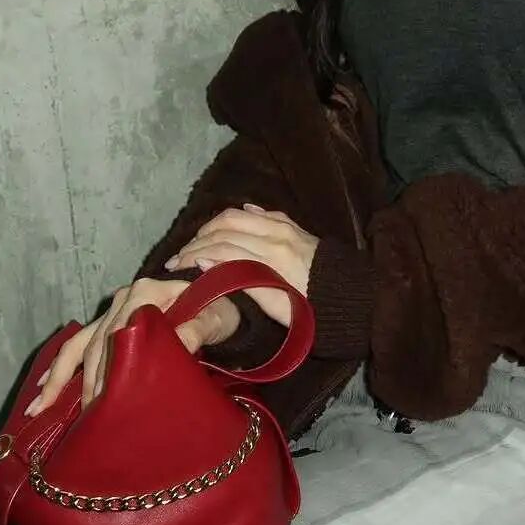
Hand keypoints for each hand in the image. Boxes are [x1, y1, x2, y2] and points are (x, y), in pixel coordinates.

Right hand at [24, 277, 242, 415]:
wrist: (221, 300)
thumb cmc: (220, 312)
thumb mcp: (216, 319)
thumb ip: (198, 329)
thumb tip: (177, 341)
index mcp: (147, 293)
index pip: (121, 336)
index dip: (111, 371)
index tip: (105, 403)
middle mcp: (125, 298)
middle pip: (98, 346)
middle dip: (87, 386)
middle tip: (86, 423)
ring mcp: (114, 309)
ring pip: (80, 346)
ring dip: (60, 379)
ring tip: (43, 410)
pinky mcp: (109, 321)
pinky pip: (77, 345)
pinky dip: (59, 369)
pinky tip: (41, 395)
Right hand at [164, 203, 319, 328]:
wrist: (350, 296)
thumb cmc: (312, 312)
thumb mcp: (276, 308)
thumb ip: (242, 283)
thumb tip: (206, 264)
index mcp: (270, 258)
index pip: (221, 249)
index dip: (194, 256)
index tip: (175, 267)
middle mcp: (274, 234)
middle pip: (223, 229)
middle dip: (195, 242)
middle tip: (177, 257)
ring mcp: (283, 225)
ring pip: (235, 215)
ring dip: (210, 227)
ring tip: (195, 243)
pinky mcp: (290, 223)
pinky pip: (256, 212)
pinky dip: (235, 216)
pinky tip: (224, 225)